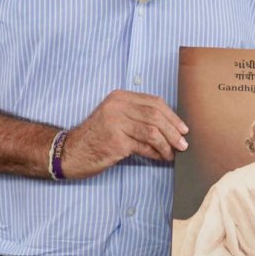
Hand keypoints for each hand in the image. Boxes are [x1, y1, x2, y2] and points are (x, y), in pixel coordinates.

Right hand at [61, 90, 188, 178]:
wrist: (71, 152)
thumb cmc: (96, 136)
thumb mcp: (115, 118)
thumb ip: (137, 117)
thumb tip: (169, 127)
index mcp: (120, 97)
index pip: (154, 102)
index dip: (172, 116)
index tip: (182, 128)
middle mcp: (117, 106)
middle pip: (156, 115)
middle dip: (173, 130)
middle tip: (183, 143)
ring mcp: (116, 123)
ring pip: (153, 131)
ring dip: (167, 144)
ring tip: (173, 153)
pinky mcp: (116, 141)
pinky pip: (144, 146)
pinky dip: (156, 153)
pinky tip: (160, 158)